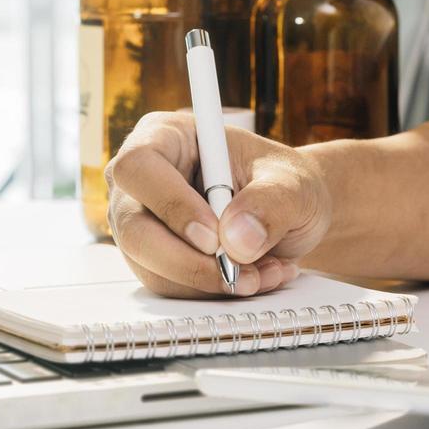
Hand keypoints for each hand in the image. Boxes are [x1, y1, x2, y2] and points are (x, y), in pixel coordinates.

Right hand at [106, 111, 331, 297]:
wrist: (291, 212)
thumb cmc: (283, 182)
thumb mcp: (293, 182)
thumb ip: (270, 202)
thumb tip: (235, 240)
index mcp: (165, 137)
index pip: (138, 168)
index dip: (171, 205)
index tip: (214, 237)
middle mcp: (141, 183)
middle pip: (135, 230)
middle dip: (190, 263)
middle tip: (241, 274)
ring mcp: (142, 224)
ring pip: (152, 268)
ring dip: (211, 281)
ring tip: (266, 271)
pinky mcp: (154, 260)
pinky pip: (171, 287)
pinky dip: (214, 291)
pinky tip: (253, 277)